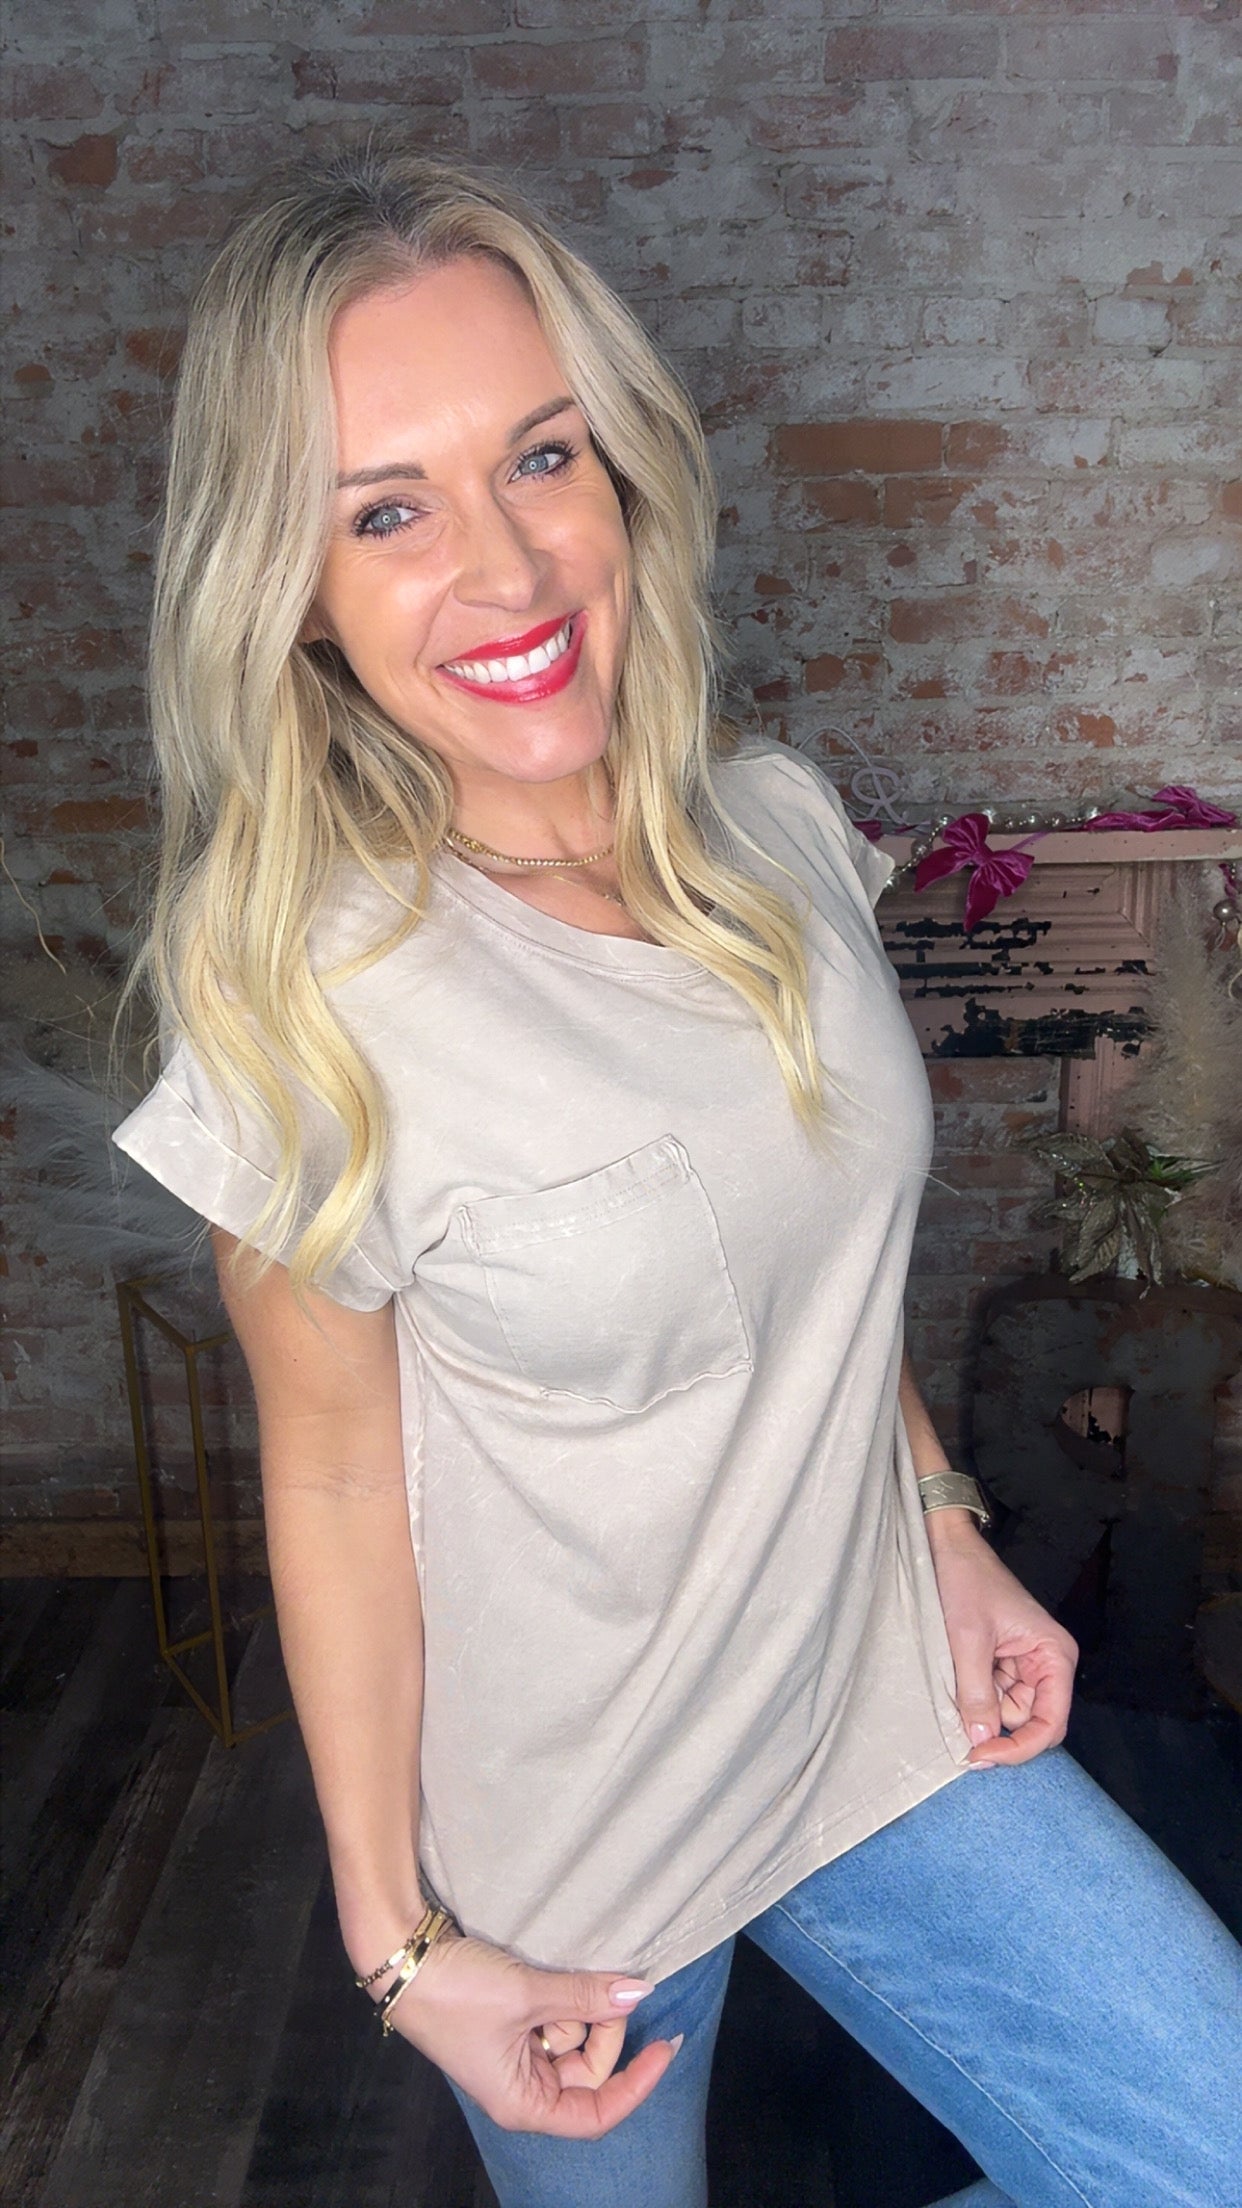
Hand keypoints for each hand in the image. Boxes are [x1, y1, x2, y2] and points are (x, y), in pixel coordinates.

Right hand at [378, 1930, 679, 2135]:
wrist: (403, 1959)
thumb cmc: (458, 1994)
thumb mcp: (528, 1995)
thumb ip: (587, 1997)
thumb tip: (640, 1992)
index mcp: (525, 2104)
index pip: (598, 2112)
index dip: (637, 2082)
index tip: (666, 2044)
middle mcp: (524, 2087)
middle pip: (591, 2070)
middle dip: (602, 2027)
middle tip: (606, 1985)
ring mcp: (518, 2055)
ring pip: (575, 2039)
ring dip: (577, 2006)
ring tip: (552, 1977)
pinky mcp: (512, 2024)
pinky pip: (555, 2018)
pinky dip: (564, 1997)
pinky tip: (555, 1975)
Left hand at [927, 1512, 1077, 1766]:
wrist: (946, 1547)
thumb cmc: (965, 1582)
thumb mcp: (968, 1640)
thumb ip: (977, 1694)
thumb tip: (981, 1742)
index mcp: (1053, 1655)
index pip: (1051, 1723)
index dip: (1020, 1748)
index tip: (981, 1756)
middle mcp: (1046, 1664)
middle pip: (1032, 1723)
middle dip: (999, 1732)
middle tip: (962, 1743)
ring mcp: (1024, 1665)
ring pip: (1007, 1714)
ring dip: (981, 1713)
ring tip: (955, 1687)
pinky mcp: (1001, 1662)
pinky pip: (992, 1697)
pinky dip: (973, 1700)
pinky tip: (955, 1684)